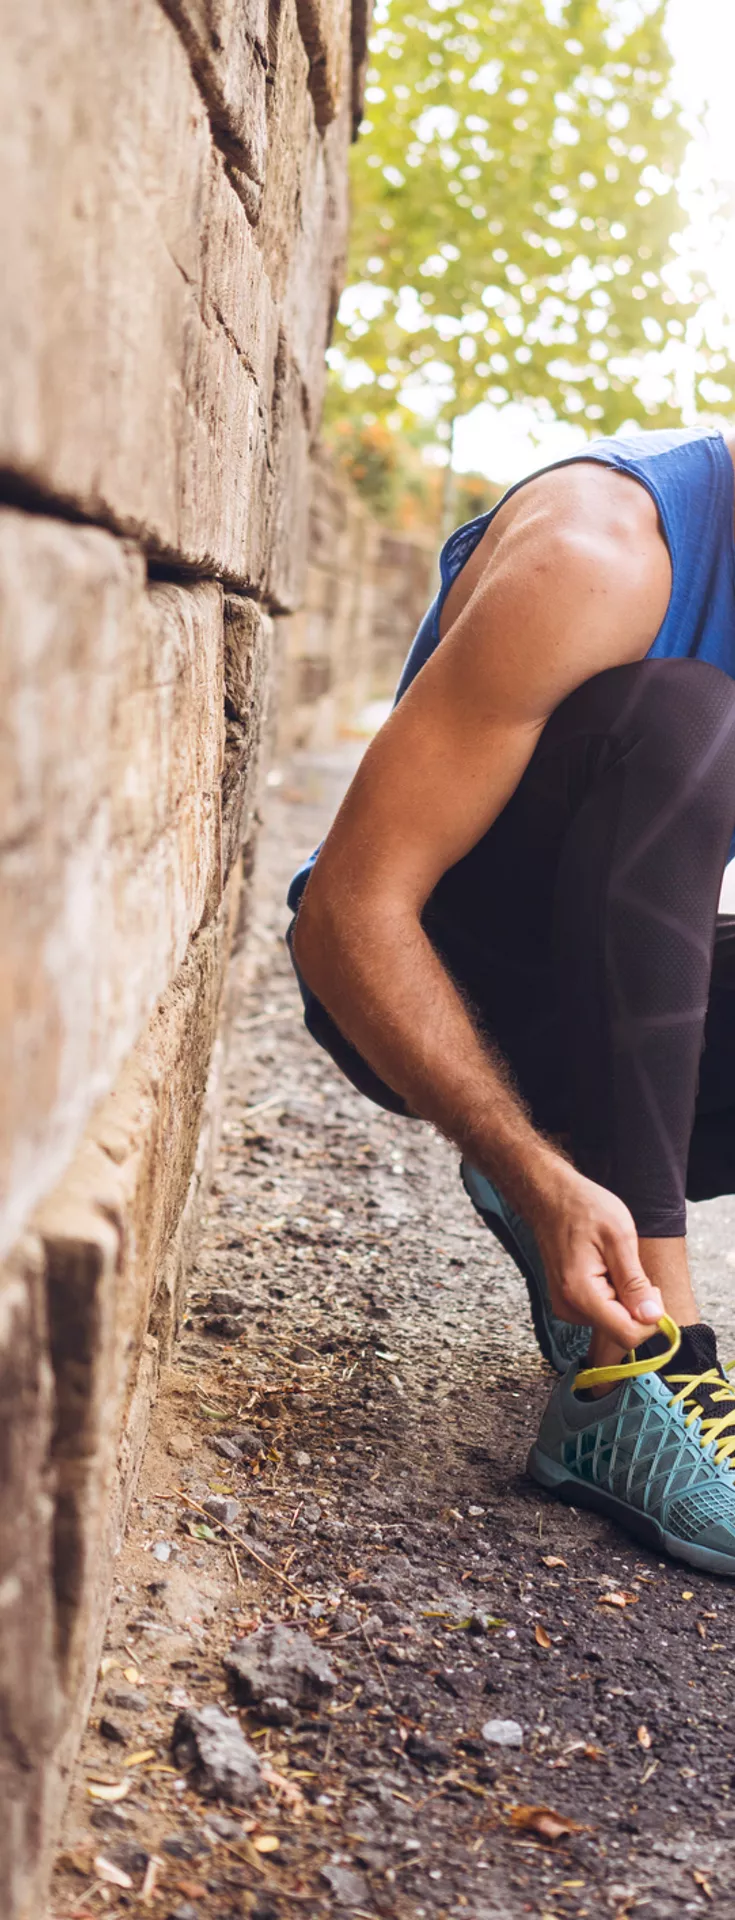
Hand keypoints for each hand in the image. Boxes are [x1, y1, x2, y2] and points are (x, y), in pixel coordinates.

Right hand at [527, 1159, 662, 1348]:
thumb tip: (653, 1317)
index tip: (652, 1288)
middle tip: (632, 1267)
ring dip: (624, 1297)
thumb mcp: (620, 1238)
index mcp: (582, 1294)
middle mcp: (570, 1308)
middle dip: (637, 1305)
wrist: (550, 1196)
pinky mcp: (568, 1303)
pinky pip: (602, 1311)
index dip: (650, 1318)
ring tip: (614, 1263)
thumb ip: (635, 1283)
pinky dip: (613, 1294)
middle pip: (621, 1329)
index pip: (628, 1335)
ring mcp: (566, 1307)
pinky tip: (605, 1268)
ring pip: (613, 1321)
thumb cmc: (584, 1208)